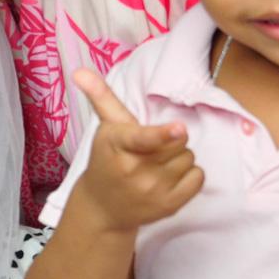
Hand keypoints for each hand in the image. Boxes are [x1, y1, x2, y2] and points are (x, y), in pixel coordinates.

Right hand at [70, 67, 203, 233]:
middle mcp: (135, 171)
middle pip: (178, 141)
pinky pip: (198, 178)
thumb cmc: (107, 159)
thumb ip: (100, 96)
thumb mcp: (105, 128)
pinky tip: (170, 177)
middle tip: (152, 147)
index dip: (164, 134)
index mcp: (118, 145)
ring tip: (158, 163)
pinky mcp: (169, 206)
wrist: (102, 207)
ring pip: (189, 158)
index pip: (145, 138)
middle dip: (171, 139)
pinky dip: (191, 174)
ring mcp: (153, 191)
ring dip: (179, 157)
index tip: (179, 128)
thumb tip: (80, 71)